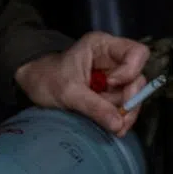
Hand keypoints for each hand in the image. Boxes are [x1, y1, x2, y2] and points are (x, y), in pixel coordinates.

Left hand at [15, 31, 150, 137]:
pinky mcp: (111, 94)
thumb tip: (119, 124)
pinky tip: (112, 127)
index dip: (131, 71)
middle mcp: (113, 60)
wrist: (34, 87)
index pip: (137, 53)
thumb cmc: (47, 79)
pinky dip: (119, 119)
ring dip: (124, 113)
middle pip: (138, 78)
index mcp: (103, 46)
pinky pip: (124, 107)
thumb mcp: (68, 92)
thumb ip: (94, 106)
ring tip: (112, 126)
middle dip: (129, 100)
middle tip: (118, 120)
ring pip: (133, 96)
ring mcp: (114, 77)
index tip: (111, 84)